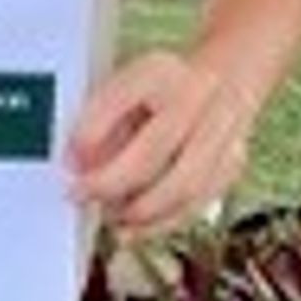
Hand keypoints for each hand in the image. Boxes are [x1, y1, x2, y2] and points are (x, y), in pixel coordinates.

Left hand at [65, 50, 254, 236]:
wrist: (226, 78)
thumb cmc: (162, 88)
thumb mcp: (125, 86)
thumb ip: (99, 120)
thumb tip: (77, 163)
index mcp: (158, 71)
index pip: (120, 98)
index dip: (90, 132)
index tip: (68, 159)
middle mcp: (196, 96)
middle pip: (154, 149)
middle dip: (110, 182)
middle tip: (80, 196)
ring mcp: (221, 131)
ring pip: (183, 184)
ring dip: (140, 210)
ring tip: (110, 217)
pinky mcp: (232, 162)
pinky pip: (196, 202)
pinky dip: (162, 223)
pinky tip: (134, 229)